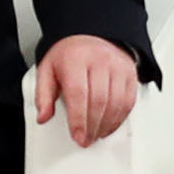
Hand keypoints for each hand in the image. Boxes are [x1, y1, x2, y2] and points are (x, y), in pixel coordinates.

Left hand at [32, 33, 140, 147]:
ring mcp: (117, 66)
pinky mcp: (130, 72)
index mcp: (75, 59)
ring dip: (106, 125)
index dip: (79, 119)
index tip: (77, 135)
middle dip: (92, 126)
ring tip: (95, 134)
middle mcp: (99, 61)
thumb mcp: (47, 69)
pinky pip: (128, 101)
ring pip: (116, 103)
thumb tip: (43, 117)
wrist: (90, 34)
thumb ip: (43, 94)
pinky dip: (119, 118)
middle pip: (99, 101)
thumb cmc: (69, 54)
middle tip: (85, 139)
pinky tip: (109, 125)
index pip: (78, 94)